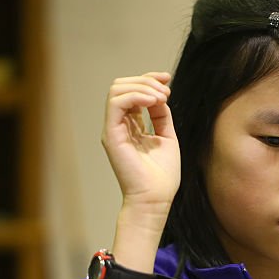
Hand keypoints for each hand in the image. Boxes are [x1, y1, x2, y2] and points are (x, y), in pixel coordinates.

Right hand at [102, 72, 179, 209]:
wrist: (155, 199)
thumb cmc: (161, 176)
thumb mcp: (166, 137)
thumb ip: (161, 115)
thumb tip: (160, 95)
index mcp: (130, 126)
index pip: (132, 91)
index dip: (148, 79)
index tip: (167, 79)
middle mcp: (119, 125)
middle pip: (122, 85)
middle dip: (146, 81)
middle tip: (166, 93)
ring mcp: (113, 129)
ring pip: (117, 89)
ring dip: (142, 87)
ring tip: (161, 97)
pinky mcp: (111, 135)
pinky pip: (116, 103)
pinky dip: (136, 96)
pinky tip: (153, 101)